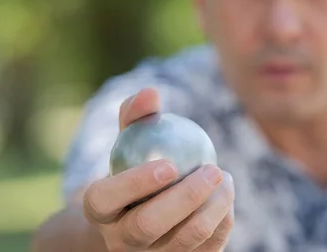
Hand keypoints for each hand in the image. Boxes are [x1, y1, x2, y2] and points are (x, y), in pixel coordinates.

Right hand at [83, 88, 234, 250]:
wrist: (136, 217)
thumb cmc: (134, 168)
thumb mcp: (130, 140)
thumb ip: (137, 116)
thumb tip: (151, 92)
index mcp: (99, 211)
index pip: (105, 199)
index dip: (134, 183)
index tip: (169, 164)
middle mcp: (119, 242)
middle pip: (147, 227)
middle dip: (184, 199)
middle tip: (212, 170)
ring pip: (183, 241)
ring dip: (212, 208)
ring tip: (225, 178)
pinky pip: (206, 249)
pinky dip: (222, 221)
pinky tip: (227, 195)